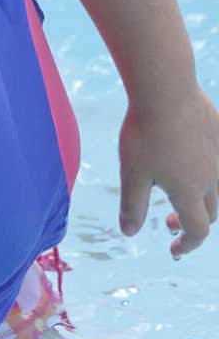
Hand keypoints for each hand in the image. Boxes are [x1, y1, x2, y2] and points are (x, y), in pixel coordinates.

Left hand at [118, 87, 218, 256]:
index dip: (187, 244)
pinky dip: (206, 166)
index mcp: (190, 191)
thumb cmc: (145, 132)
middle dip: (192, 223)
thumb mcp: (132, 173)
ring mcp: (218, 153)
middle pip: (211, 212)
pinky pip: (218, 156)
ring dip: (202, 197)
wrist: (166, 88)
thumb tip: (129, 233)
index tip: (173, 249)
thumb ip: (132, 206)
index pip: (197, 230)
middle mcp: (211, 176)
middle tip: (168, 221)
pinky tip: (188, 155)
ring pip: (218, 186)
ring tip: (179, 190)